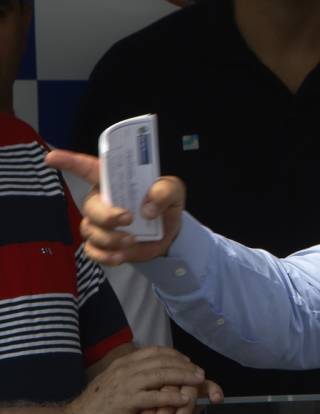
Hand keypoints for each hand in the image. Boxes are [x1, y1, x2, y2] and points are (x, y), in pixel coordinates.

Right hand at [45, 150, 185, 264]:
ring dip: (111, 238)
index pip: (87, 168)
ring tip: (132, 240)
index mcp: (113, 181)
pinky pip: (93, 252)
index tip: (51, 157)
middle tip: (128, 219)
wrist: (168, 232)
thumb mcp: (173, 190)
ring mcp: (98, 224)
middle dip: (106, 215)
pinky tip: (121, 255)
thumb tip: (148, 209)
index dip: (69, 161)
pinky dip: (106, 256)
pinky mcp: (102, 245)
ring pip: (91, 231)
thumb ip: (164, 192)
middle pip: (90, 206)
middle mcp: (101, 201)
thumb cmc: (164, 203)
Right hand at [64, 347, 212, 413]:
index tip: (188, 361)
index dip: (175, 355)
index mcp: (122, 363)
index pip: (155, 352)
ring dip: (183, 377)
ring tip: (198, 381)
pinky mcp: (124, 402)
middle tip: (200, 372)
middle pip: (162, 361)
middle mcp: (124, 369)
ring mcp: (124, 385)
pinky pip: (153, 397)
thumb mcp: (114, 383)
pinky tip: (184, 399)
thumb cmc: (96, 405)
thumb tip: (154, 374)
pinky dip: (171, 397)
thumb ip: (132, 376)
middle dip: (184, 365)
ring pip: (160, 375)